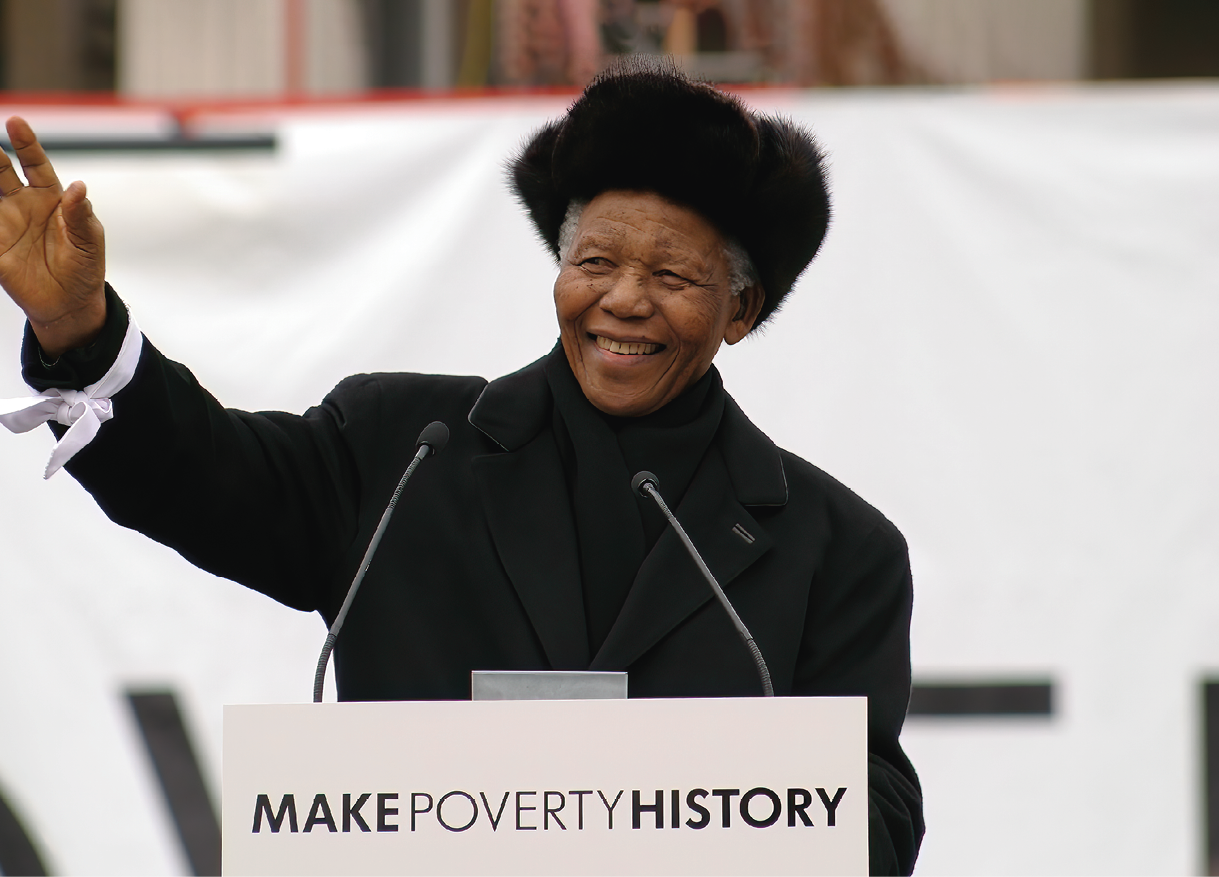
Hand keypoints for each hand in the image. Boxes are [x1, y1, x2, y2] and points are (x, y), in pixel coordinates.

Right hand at [0, 116, 106, 359]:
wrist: (71, 304)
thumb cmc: (84, 268)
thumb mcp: (89, 242)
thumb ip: (80, 215)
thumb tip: (79, 187)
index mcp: (50, 198)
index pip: (35, 165)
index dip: (26, 144)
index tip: (17, 122)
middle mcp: (22, 205)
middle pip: (0, 171)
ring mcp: (4, 223)